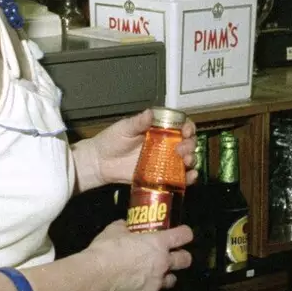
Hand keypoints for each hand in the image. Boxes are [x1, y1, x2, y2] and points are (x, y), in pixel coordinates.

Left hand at [75, 109, 198, 188]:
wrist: (100, 162)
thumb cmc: (112, 141)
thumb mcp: (124, 128)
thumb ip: (138, 122)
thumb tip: (150, 113)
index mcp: (159, 130)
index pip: (180, 125)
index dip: (188, 127)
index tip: (186, 131)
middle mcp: (165, 145)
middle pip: (187, 143)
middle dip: (190, 145)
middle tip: (182, 149)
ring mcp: (164, 161)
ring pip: (186, 160)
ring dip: (192, 160)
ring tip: (186, 161)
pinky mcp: (161, 177)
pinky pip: (178, 178)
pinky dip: (188, 178)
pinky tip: (190, 177)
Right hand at [86, 220, 193, 290]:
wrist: (97, 274)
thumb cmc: (107, 249)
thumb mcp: (114, 230)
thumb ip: (124, 227)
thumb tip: (126, 225)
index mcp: (158, 242)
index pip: (183, 236)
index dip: (185, 233)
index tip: (183, 234)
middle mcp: (163, 261)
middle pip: (186, 260)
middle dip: (182, 256)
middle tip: (174, 254)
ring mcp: (157, 280)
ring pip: (173, 278)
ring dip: (168, 274)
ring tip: (157, 272)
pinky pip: (156, 289)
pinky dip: (151, 285)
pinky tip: (140, 282)